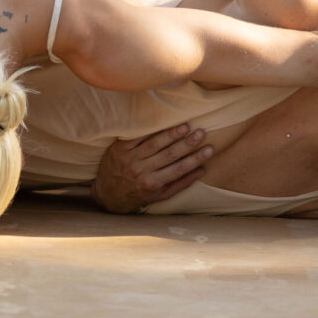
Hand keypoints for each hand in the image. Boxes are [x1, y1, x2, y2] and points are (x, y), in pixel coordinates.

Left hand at [91, 125, 213, 213]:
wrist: (107, 195)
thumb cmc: (138, 195)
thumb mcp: (160, 195)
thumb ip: (181, 183)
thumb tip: (203, 170)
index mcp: (152, 184)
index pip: (179, 168)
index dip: (196, 158)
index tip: (210, 149)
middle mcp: (141, 171)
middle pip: (169, 154)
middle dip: (187, 143)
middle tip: (201, 132)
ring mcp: (129, 159)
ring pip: (154, 144)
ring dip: (171, 134)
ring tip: (185, 126)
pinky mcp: (119, 149)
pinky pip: (136, 136)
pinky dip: (150, 130)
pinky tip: (162, 122)